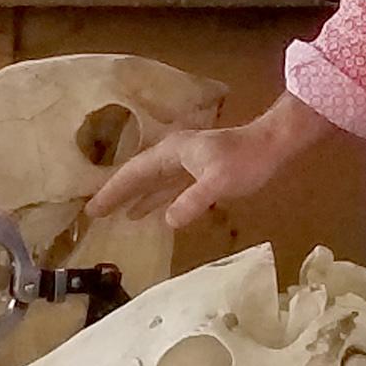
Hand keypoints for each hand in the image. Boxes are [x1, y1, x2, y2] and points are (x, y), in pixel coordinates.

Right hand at [86, 93, 337, 230]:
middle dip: (116, 192)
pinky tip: (147, 212)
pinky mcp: (197, 171)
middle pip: (138, 174)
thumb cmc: (245, 160)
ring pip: (151, 180)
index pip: (134, 172)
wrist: (272, 145)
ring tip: (114, 213)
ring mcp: (185, 162)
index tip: (93, 208)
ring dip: (133, 195)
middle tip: (94, 212)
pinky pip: (166, 186)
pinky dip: (153, 198)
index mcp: (172, 152)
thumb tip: (167, 221)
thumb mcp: (218, 183)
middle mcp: (173, 154)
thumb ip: (192, 201)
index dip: (113, 190)